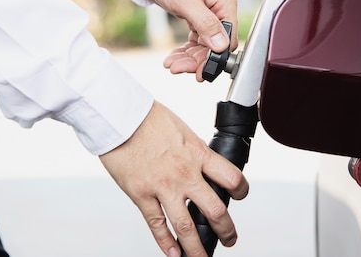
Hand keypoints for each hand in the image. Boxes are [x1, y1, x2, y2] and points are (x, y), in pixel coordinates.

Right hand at [99, 101, 248, 256]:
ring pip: (187, 227)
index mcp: (198, 154)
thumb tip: (202, 163)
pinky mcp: (141, 195)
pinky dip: (166, 243)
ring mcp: (163, 187)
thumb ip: (194, 150)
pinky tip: (174, 254)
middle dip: (227, 230)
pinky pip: (157, 225)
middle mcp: (185, 174)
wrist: (120, 117)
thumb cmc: (148, 118)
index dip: (241, 191)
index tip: (240, 195)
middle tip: (230, 238)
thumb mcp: (182, 130)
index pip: (232, 178)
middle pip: (215, 211)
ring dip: (197, 248)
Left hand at [136, 0, 237, 80]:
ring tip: (171, 64)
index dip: (214, 57)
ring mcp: (210, 15)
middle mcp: (220, 9)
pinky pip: (196, 41)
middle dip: (197, 60)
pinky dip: (185, 51)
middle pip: (216, 46)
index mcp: (225, 2)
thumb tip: (222, 45)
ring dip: (189, 58)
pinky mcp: (198, 19)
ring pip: (205, 46)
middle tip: (177, 68)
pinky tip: (174, 56)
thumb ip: (205, 23)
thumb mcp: (185, 0)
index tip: (199, 71)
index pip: (228, 39)